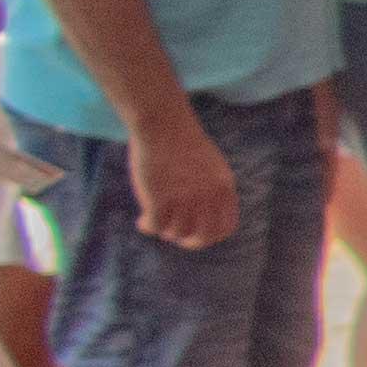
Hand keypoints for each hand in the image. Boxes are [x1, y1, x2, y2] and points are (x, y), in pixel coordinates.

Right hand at [123, 98, 235, 251]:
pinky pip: (155, 227)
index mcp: (224, 189)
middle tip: (174, 236)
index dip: (210, 236)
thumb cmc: (183, 142)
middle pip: (202, 237)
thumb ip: (212, 190)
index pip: (225, 228)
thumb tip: (204, 214)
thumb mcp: (211, 166)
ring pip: (175, 232)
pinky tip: (142, 222)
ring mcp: (184, 200)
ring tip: (154, 221)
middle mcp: (207, 198)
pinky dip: (148, 227)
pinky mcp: (159, 199)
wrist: (163, 125)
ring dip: (164, 231)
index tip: (196, 235)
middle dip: (188, 242)